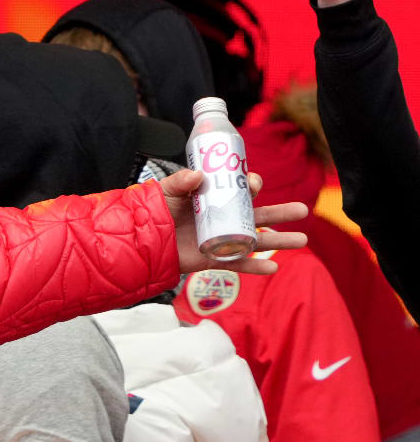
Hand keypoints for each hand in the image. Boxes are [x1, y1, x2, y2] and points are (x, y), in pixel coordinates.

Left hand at [159, 169, 308, 274]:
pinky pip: (239, 264)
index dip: (252, 186)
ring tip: (302, 240)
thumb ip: (179, 181)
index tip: (253, 184)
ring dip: (279, 240)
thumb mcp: (166, 191)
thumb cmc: (154, 213)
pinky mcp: (214, 259)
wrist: (140, 241)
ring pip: (256, 240)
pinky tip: (272, 267)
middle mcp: (224, 219)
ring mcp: (222, 240)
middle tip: (302, 210)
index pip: (242, 192)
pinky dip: (255, 266)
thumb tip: (199, 174)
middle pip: (258, 215)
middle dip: (281, 213)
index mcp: (216, 200)